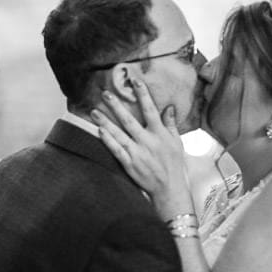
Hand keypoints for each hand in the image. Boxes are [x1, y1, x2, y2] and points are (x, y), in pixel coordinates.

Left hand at [92, 80, 192, 213]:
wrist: (170, 189)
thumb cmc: (175, 166)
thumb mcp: (177, 143)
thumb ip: (170, 124)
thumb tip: (168, 107)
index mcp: (160, 134)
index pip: (150, 110)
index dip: (142, 94)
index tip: (134, 81)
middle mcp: (147, 141)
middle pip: (128, 120)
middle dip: (116, 105)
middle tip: (105, 93)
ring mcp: (137, 153)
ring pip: (118, 133)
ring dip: (105, 121)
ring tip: (94, 111)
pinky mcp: (129, 164)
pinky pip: (116, 150)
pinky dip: (108, 140)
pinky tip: (99, 130)